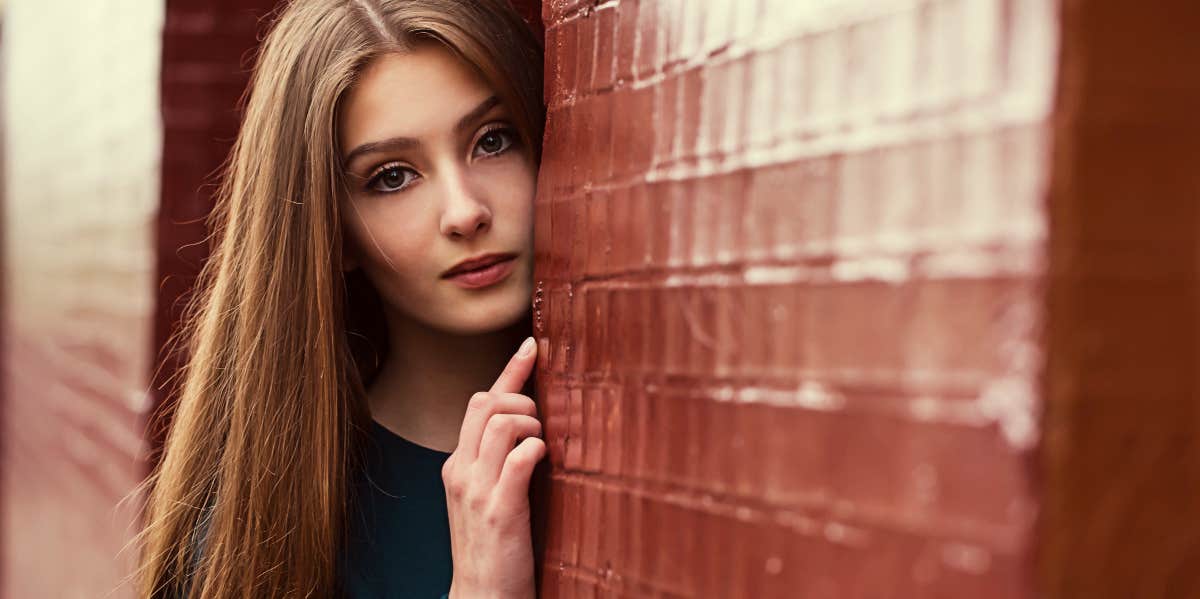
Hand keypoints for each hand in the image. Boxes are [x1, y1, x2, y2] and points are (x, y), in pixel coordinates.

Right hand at [443, 337, 543, 598]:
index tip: (532, 346)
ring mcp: (477, 491)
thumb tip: (529, 429)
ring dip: (531, 422)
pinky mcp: (500, 511)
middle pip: (484, 403)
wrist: (482, 596)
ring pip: (499, 423)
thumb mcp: (487, 496)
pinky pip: (517, 460)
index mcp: (458, 465)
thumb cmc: (494, 547)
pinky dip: (535, 448)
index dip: (508, 371)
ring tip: (543, 443)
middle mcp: (461, 471)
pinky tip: (544, 456)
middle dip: (521, 397)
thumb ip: (499, 461)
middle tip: (542, 421)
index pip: (478, 403)